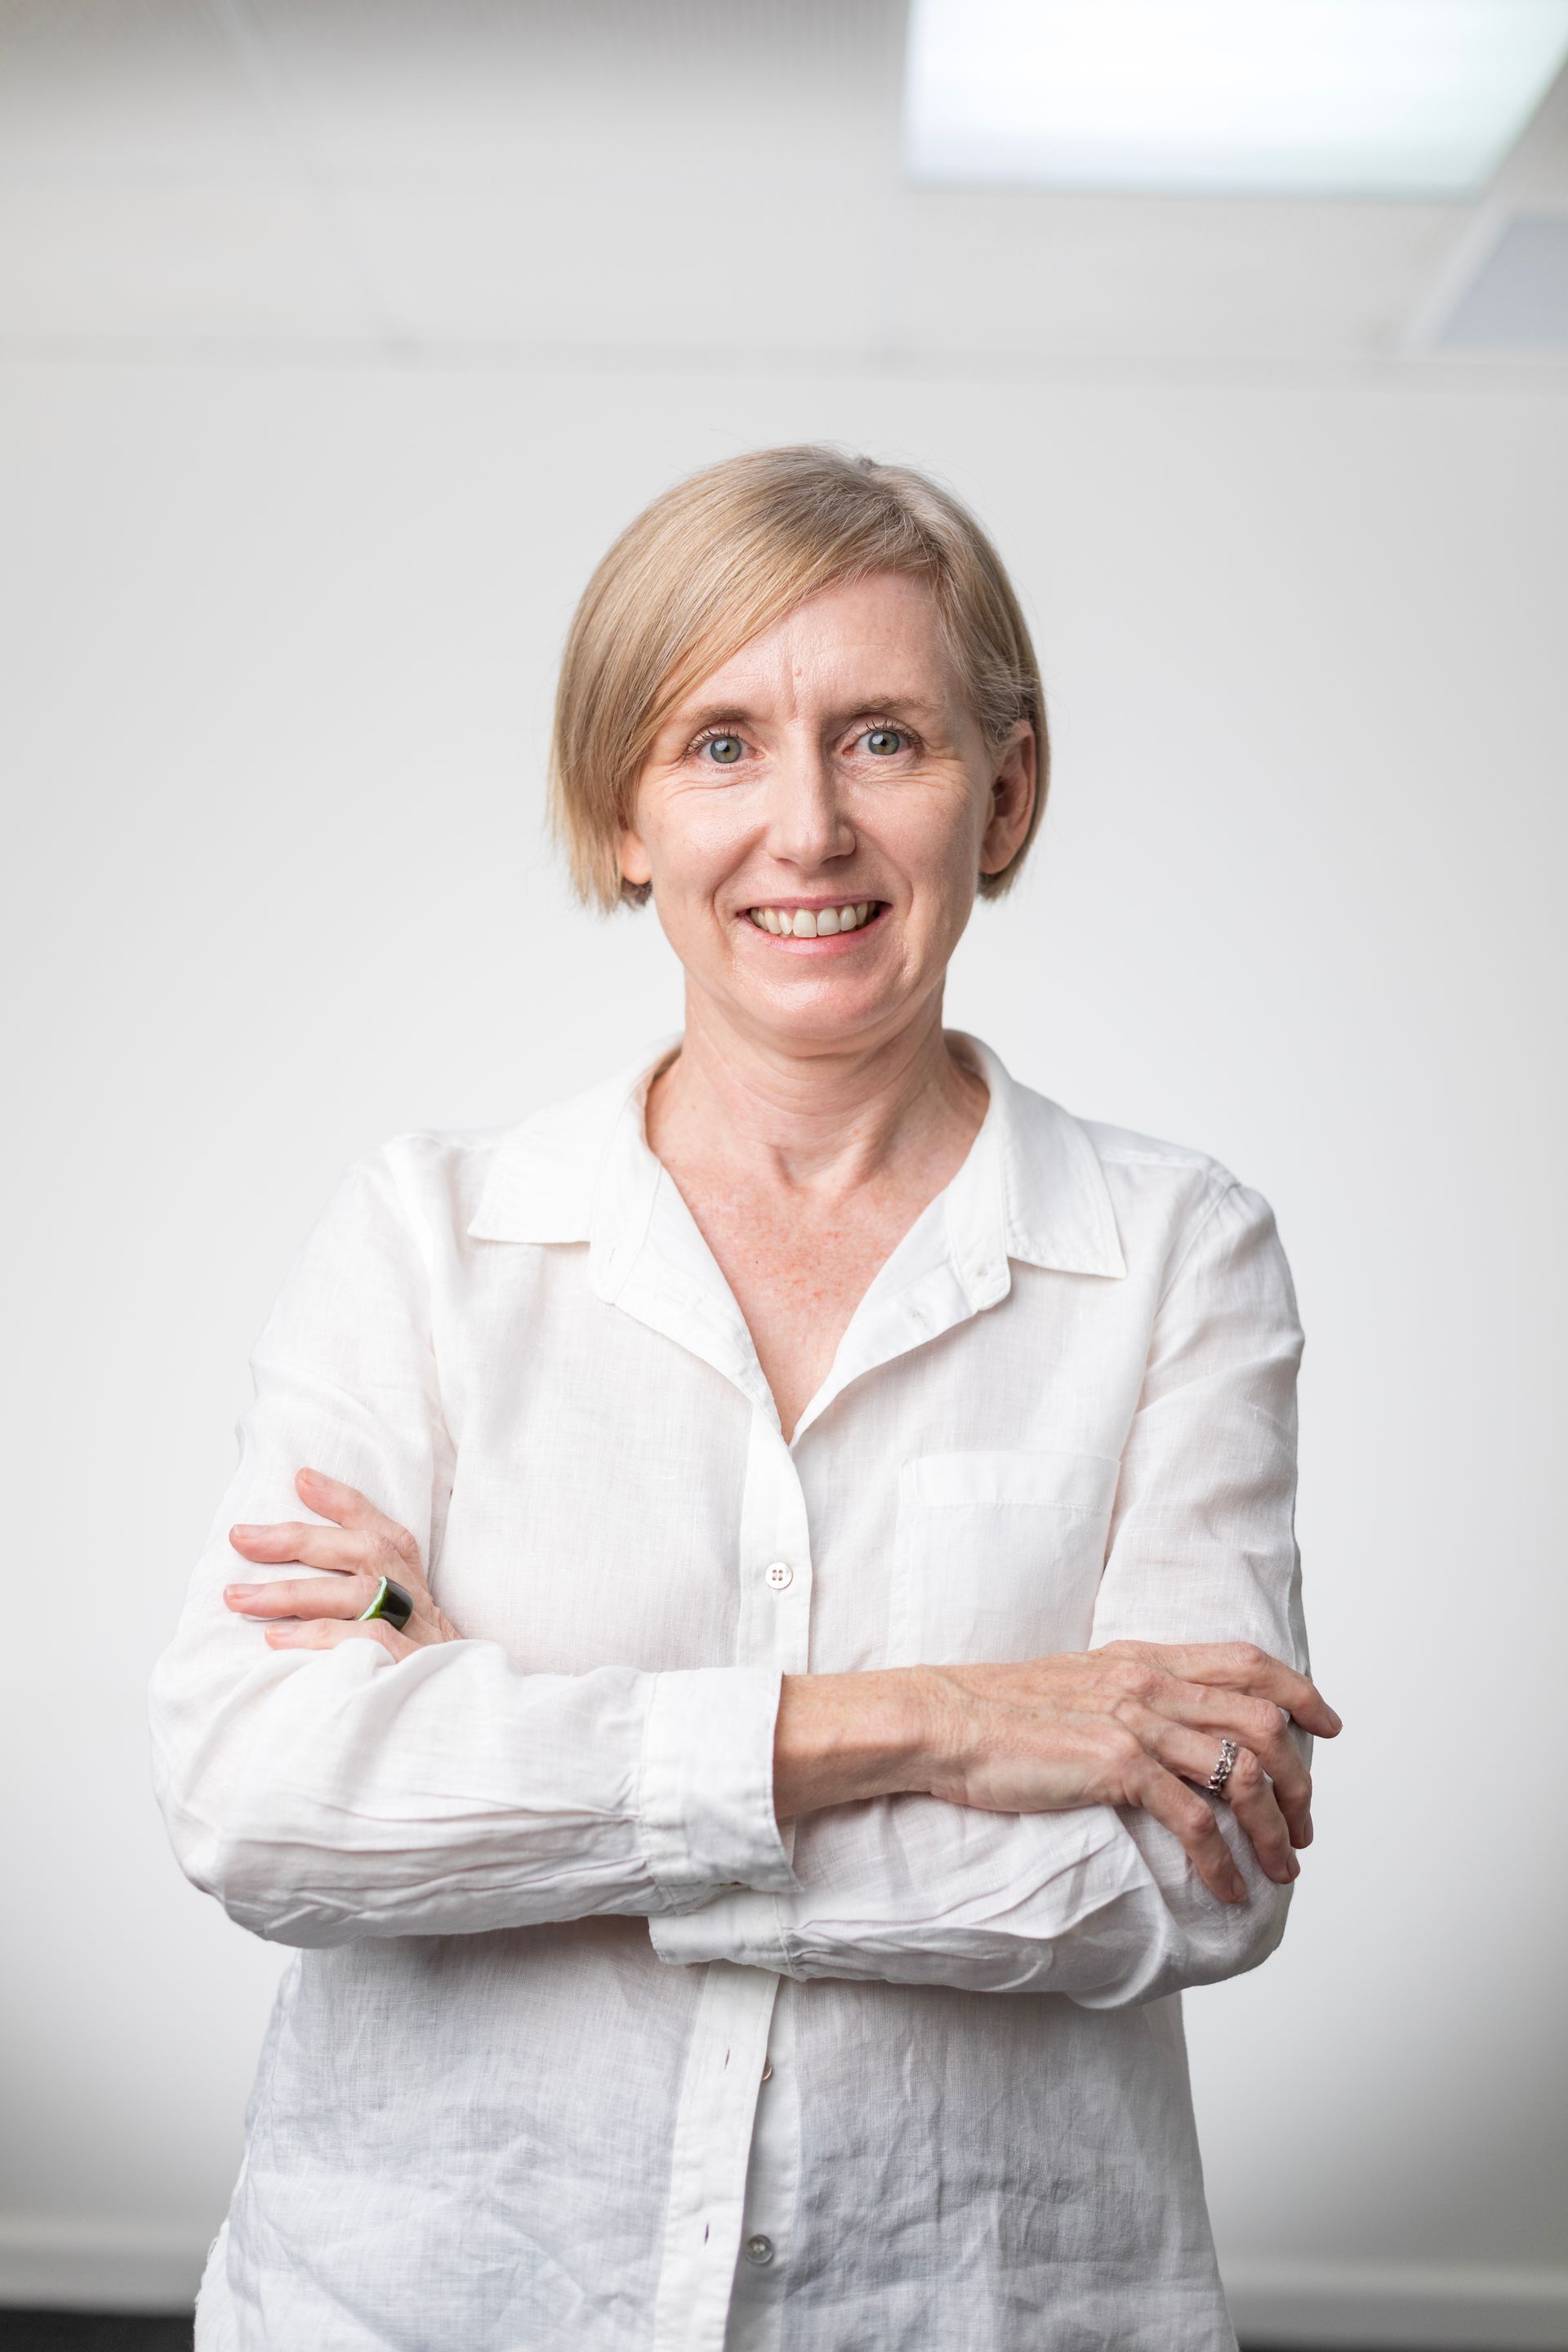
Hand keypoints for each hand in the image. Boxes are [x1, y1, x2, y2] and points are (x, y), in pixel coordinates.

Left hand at [224, 1468, 458, 1659]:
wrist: (474, 1727)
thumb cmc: (423, 1682)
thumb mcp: (403, 1635)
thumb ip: (360, 1610)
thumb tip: (290, 1595)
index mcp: (415, 1587)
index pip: (381, 1532)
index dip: (344, 1502)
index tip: (301, 1478)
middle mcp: (419, 1603)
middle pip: (362, 1553)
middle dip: (297, 1539)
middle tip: (241, 1537)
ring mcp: (420, 1635)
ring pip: (356, 1595)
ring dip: (291, 1593)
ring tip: (238, 1598)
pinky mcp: (414, 1669)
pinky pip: (366, 1643)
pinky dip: (320, 1638)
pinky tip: (277, 1642)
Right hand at [916, 1640, 1338, 1902]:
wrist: (942, 1720)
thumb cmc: (996, 1712)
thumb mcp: (1075, 1685)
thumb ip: (1126, 1696)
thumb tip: (1162, 1727)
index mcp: (1143, 1660)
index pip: (1247, 1662)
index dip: (1299, 1692)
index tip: (1326, 1728)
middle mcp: (1149, 1684)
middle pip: (1263, 1722)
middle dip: (1299, 1781)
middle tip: (1303, 1827)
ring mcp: (1135, 1723)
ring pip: (1243, 1774)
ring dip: (1275, 1828)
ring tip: (1281, 1868)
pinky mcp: (1115, 1767)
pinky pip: (1195, 1821)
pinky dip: (1223, 1862)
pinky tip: (1228, 1890)